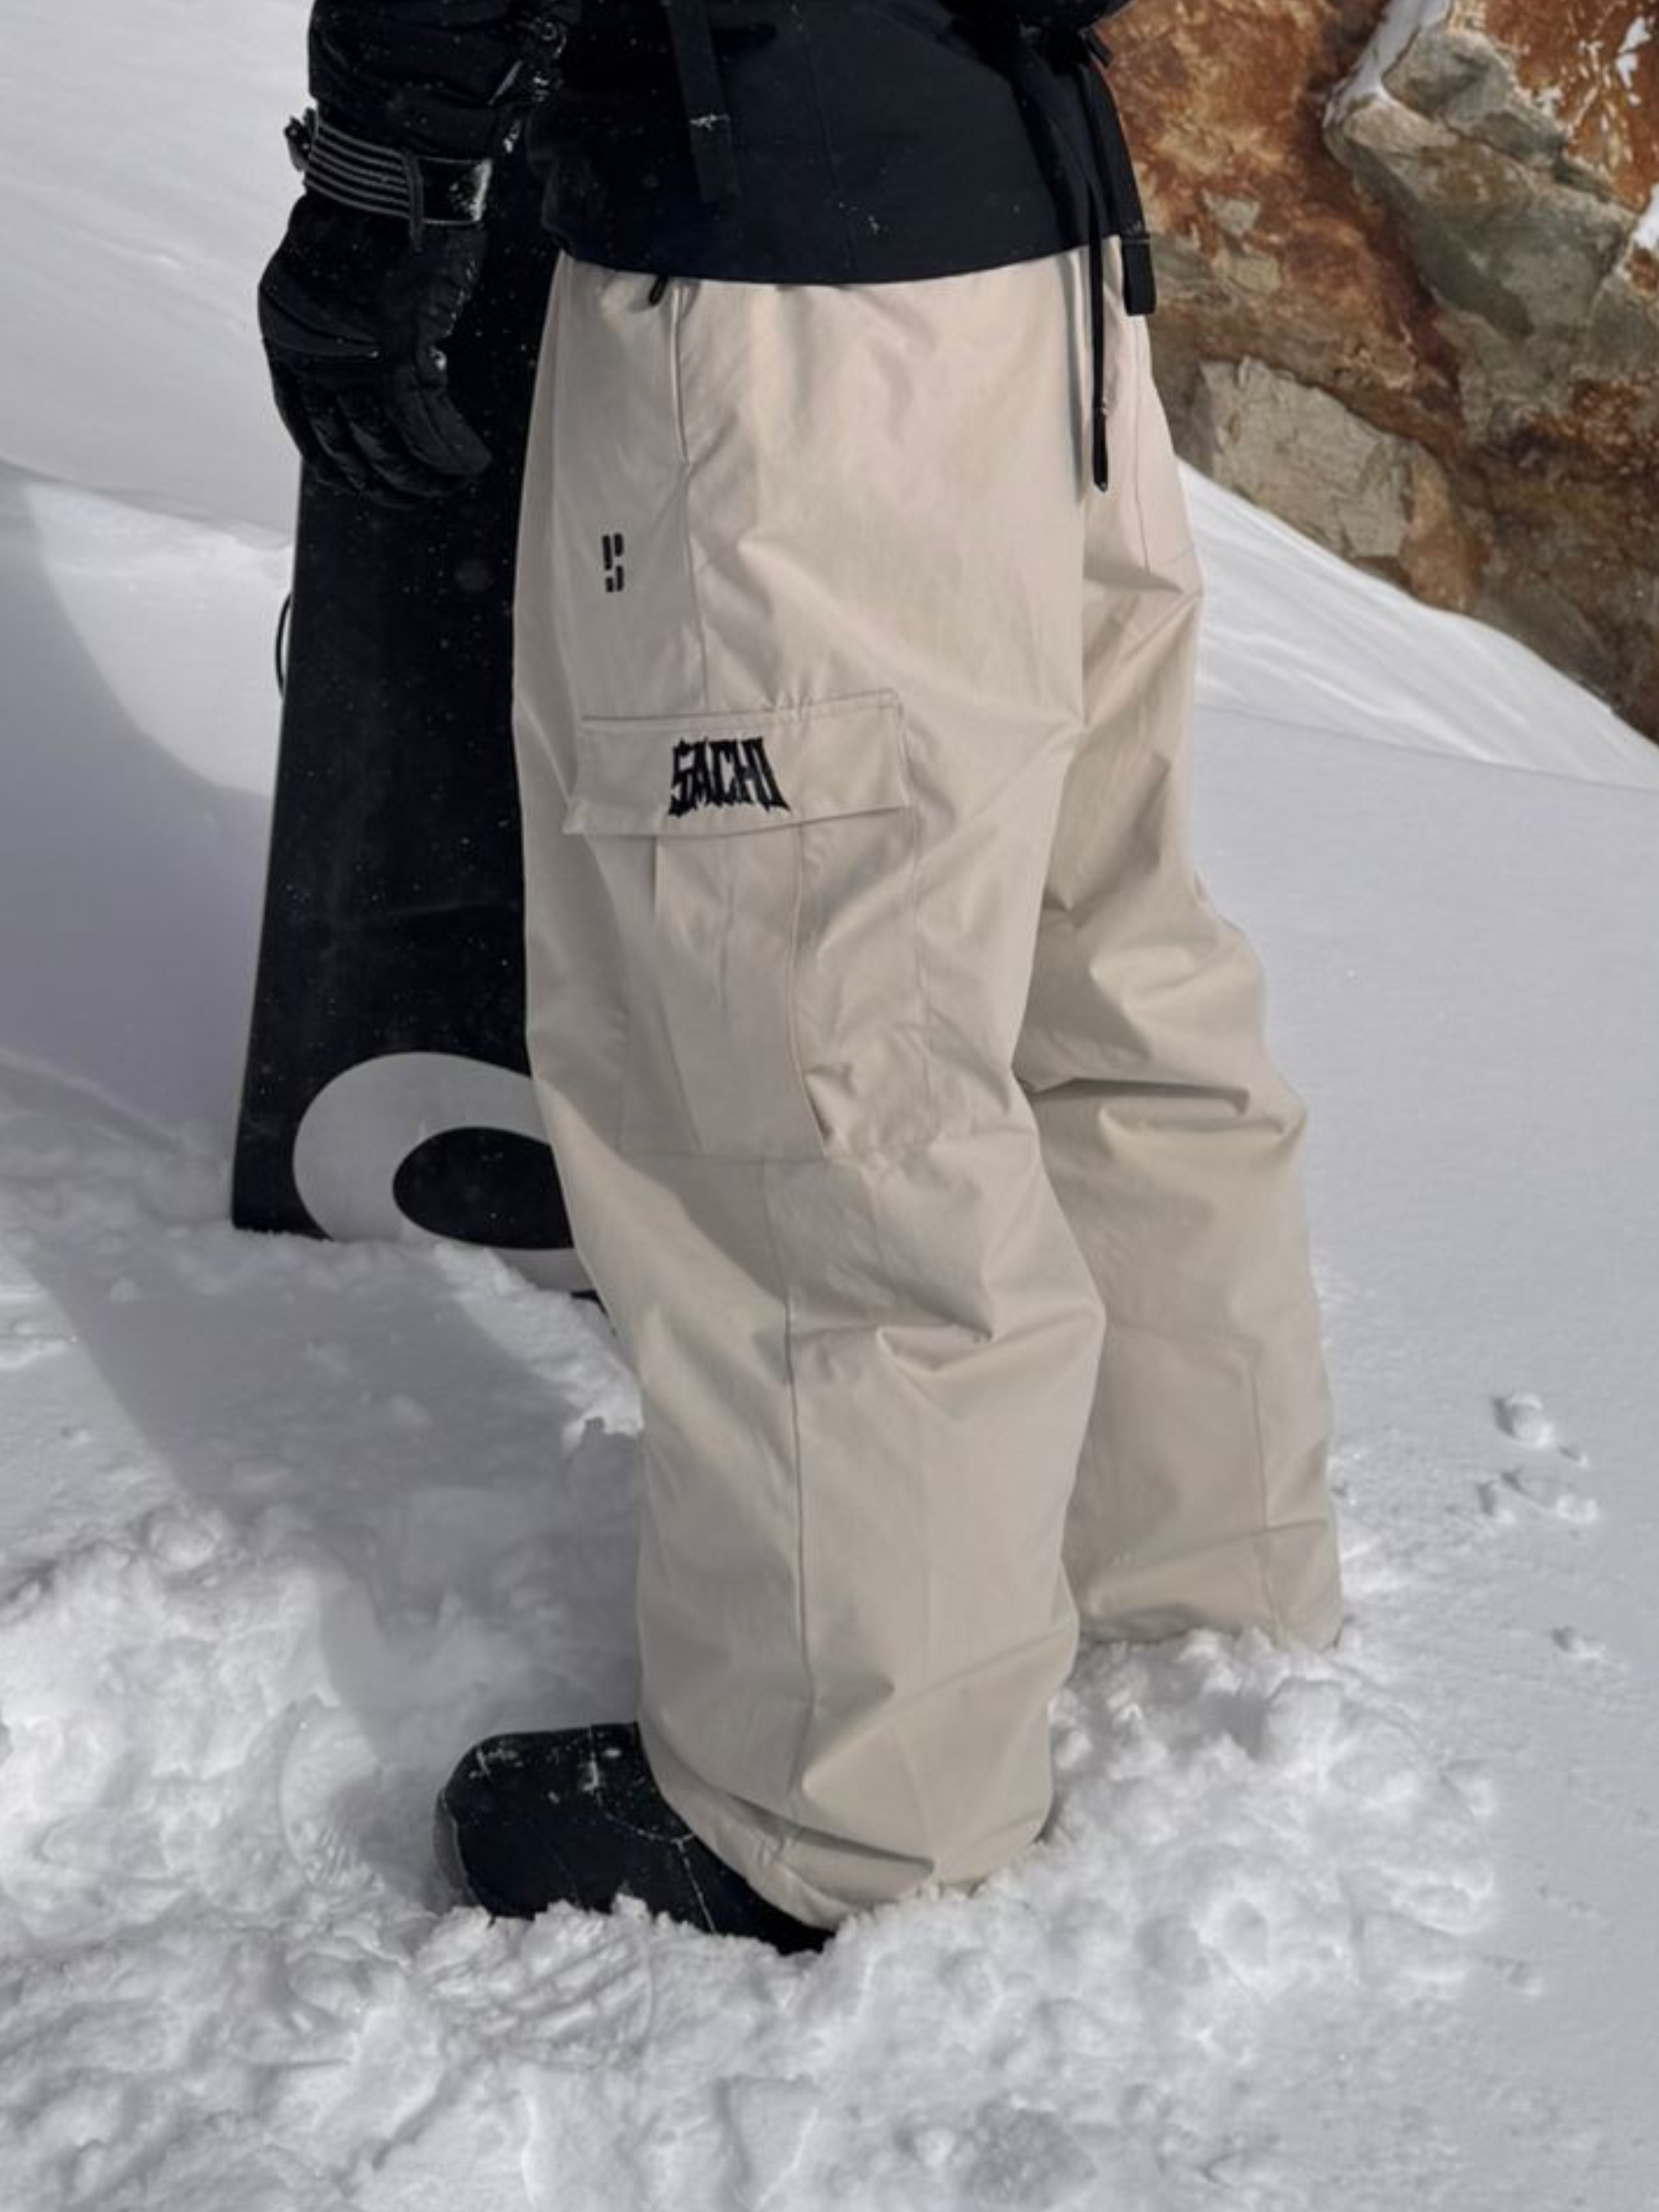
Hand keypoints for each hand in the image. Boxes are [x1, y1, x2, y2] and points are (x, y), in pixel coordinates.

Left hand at [258, 191, 490, 506]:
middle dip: (384, 481)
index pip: (305, 426)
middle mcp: (311, 358)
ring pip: (387, 447)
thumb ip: (344, 328)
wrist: (385, 174)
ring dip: (422, 476)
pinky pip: (427, 428)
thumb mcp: (331, 276)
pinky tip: (470, 465)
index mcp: (285, 339)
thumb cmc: (366, 212)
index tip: (361, 482)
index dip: (336, 463)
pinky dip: (451, 454)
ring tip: (447, 483)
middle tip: (415, 496)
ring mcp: (355, 359)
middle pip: (348, 445)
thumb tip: (376, 365)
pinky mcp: (401, 354)